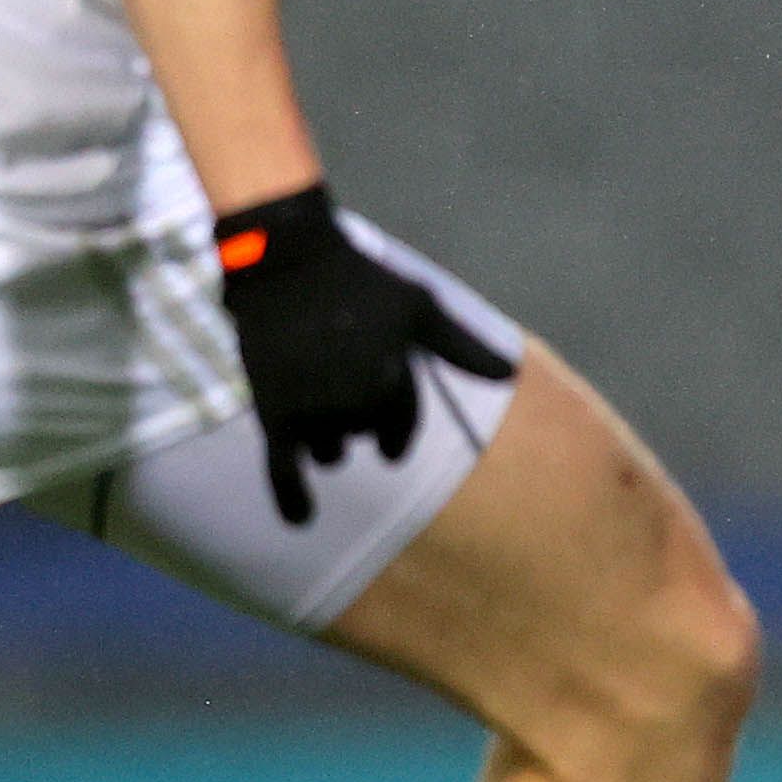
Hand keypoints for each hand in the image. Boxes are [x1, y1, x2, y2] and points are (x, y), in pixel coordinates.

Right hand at [211, 188, 516, 525]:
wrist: (285, 260)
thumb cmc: (359, 281)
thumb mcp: (419, 306)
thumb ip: (461, 345)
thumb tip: (509, 374)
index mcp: (391, 375)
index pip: (400, 425)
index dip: (393, 423)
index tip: (388, 429)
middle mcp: (352, 398)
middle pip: (363, 437)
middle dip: (358, 419)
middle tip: (338, 376)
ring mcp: (311, 408)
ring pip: (328, 452)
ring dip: (327, 442)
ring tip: (315, 398)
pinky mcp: (272, 412)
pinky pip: (281, 469)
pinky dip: (291, 498)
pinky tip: (302, 521)